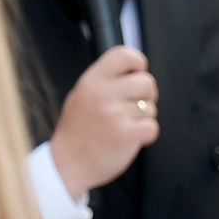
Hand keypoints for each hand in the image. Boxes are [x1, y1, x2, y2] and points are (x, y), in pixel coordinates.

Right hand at [48, 45, 158, 196]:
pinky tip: (132, 137)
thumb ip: (105, 82)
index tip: (136, 76)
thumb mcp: (81, 96)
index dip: (138, 64)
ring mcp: (115, 114)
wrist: (66, 164)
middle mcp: (103, 94)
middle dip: (147, 95)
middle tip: (134, 107)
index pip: (124, 55)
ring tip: (126, 125)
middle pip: (146, 81)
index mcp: (92, 80)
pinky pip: (152, 127)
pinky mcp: (126, 134)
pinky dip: (147, 134)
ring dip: (144, 117)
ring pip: (151, 107)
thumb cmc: (77, 131)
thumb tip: (134, 71)